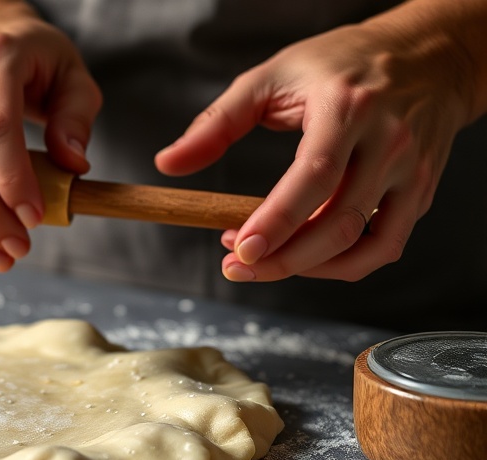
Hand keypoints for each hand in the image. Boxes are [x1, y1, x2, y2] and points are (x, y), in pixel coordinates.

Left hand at [154, 17, 472, 281]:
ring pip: (366, 244)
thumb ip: (216, 123)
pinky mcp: (420, 192)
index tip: (241, 248)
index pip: (314, 177)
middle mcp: (388, 142)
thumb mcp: (271, 77)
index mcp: (347, 109)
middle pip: (338, 222)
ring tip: (265, 265)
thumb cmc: (342, 63)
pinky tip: (308, 258)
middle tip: (238, 266)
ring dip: (310, 268)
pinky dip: (345, 264)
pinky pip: (385, 246)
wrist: (428, 54)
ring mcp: (411, 171)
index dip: (277, 220)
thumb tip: (169, 163)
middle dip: (283, 258)